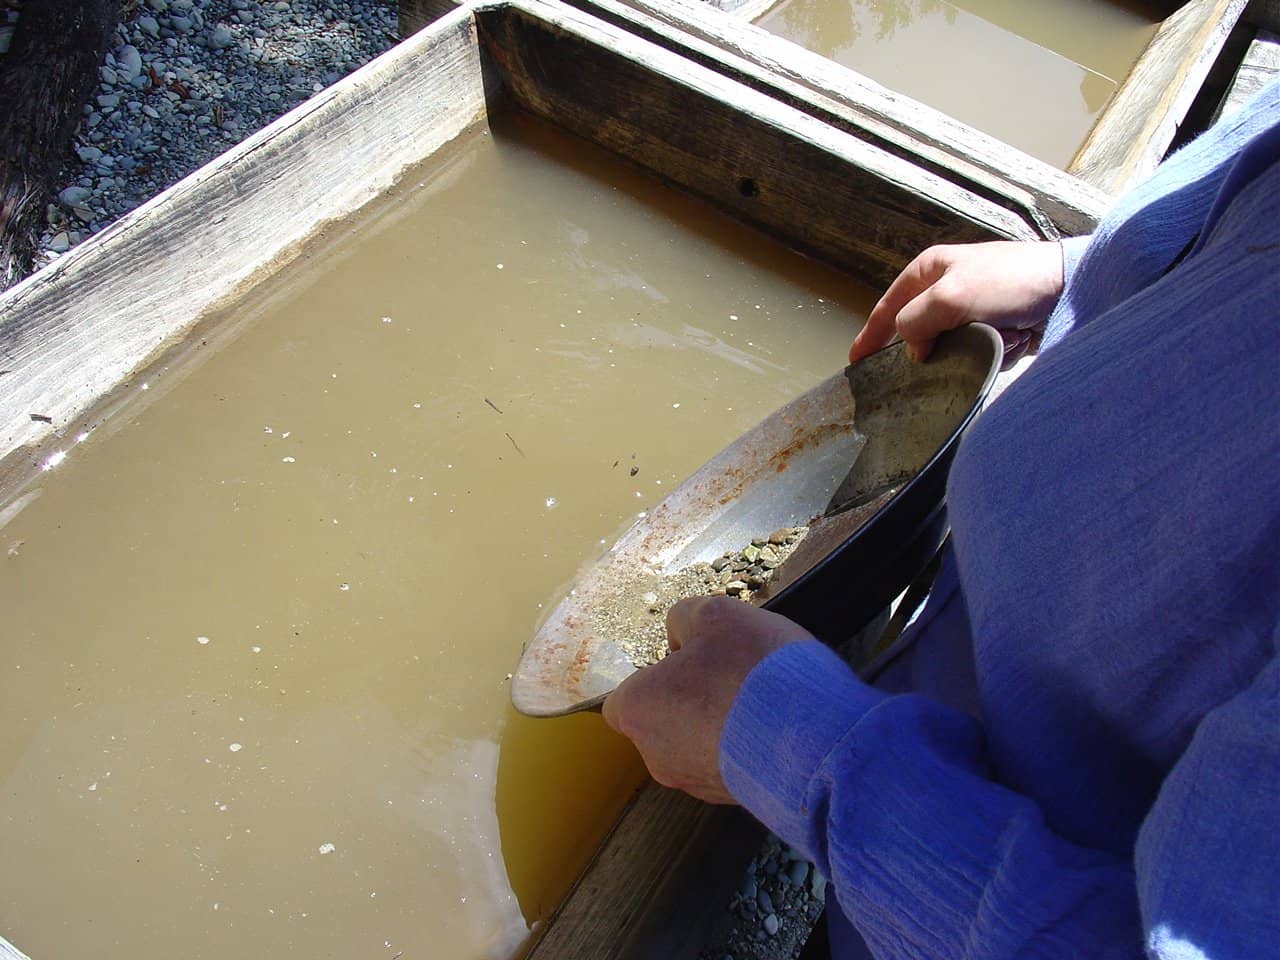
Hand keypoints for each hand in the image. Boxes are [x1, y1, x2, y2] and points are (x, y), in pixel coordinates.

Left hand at [602, 597, 811, 803]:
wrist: (813, 738)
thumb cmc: (753, 671)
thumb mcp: (715, 614)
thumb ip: (685, 618)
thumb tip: (680, 634)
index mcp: (638, 710)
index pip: (623, 699)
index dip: (653, 677)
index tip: (688, 661)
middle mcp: (656, 755)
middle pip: (662, 721)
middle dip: (690, 698)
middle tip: (729, 673)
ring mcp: (695, 783)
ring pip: (697, 745)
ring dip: (721, 723)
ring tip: (761, 698)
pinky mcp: (732, 799)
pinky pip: (729, 766)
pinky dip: (745, 747)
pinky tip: (777, 725)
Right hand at [849, 241, 1064, 364]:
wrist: (1068, 289)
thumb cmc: (1010, 281)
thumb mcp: (950, 297)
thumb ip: (916, 322)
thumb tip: (911, 350)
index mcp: (931, 270)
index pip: (888, 306)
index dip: (870, 334)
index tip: (856, 361)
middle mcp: (948, 288)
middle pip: (918, 331)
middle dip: (929, 347)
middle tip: (933, 359)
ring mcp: (973, 309)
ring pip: (949, 346)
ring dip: (968, 349)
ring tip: (991, 338)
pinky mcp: (996, 327)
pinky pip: (978, 352)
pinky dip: (992, 352)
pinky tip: (1009, 340)